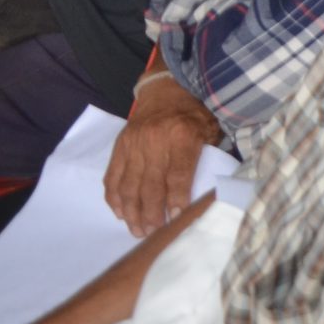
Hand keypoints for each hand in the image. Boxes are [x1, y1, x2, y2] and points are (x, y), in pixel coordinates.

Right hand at [104, 77, 219, 237]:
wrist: (166, 89)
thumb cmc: (195, 112)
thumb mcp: (211, 129)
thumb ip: (209, 156)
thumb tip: (208, 190)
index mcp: (182, 135)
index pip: (178, 175)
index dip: (176, 200)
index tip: (176, 219)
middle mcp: (154, 140)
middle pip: (149, 185)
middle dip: (150, 214)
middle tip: (153, 234)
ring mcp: (133, 144)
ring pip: (128, 185)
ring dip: (131, 212)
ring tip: (137, 230)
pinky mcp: (119, 146)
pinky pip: (112, 177)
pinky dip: (114, 198)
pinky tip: (121, 213)